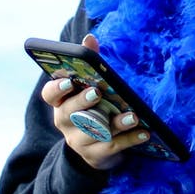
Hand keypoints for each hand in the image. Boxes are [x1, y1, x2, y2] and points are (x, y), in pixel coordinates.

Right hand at [42, 33, 148, 170]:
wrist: (96, 148)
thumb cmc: (94, 108)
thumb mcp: (89, 88)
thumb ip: (89, 64)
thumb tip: (90, 38)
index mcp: (61, 102)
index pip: (50, 95)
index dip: (56, 89)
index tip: (68, 82)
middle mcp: (65, 122)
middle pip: (71, 113)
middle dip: (83, 102)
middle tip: (97, 93)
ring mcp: (78, 141)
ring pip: (95, 131)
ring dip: (116, 123)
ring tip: (133, 116)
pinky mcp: (95, 155)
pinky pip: (113, 147)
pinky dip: (130, 139)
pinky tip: (145, 132)